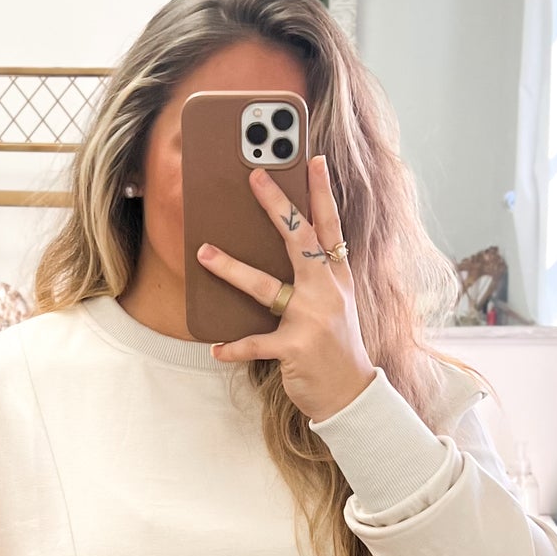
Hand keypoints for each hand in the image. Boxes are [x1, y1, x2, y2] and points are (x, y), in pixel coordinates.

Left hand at [195, 154, 377, 422]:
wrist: (352, 395)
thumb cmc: (337, 348)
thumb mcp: (337, 305)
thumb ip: (317, 277)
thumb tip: (286, 250)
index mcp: (337, 278)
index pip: (331, 226)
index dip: (322, 192)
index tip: (313, 159)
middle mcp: (327, 292)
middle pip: (300, 239)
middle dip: (277, 205)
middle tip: (254, 176)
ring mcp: (311, 319)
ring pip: (266, 286)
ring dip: (232, 268)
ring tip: (204, 253)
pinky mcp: (295, 348)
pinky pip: (256, 343)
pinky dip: (234, 346)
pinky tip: (216, 347)